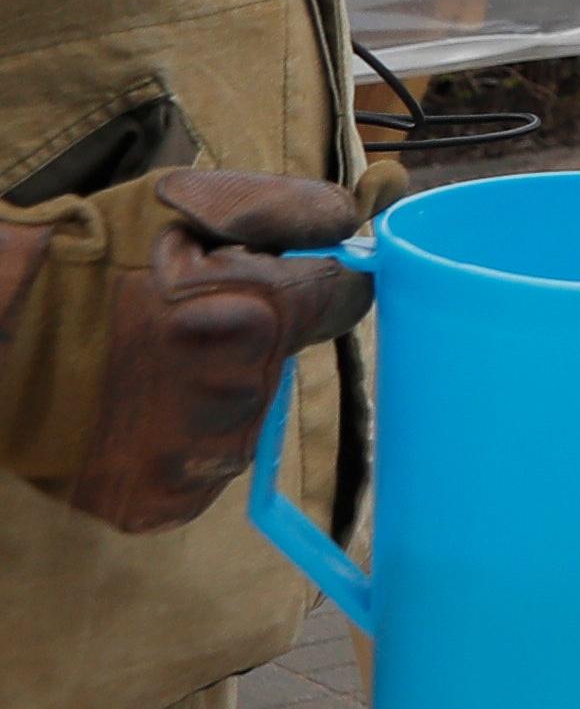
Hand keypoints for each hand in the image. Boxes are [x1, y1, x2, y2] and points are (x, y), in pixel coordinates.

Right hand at [0, 169, 372, 534]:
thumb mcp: (187, 202)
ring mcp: (196, 460)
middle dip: (248, 337)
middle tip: (178, 320)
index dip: (312, 283)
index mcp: (256, 317)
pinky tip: (130, 412)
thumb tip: (360, 218)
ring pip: (241, 420)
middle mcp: (235, 398)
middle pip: (283, 363)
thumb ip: (290, 206)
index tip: (280, 275)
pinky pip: (200, 472)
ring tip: (143, 367)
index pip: (344, 300)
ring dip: (208, 395)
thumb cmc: (90, 257)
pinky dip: (174, 444)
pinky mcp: (158, 505)